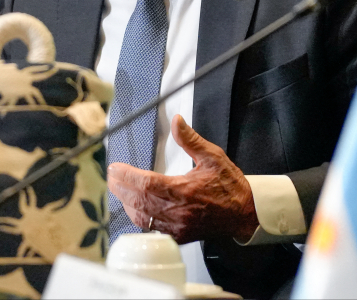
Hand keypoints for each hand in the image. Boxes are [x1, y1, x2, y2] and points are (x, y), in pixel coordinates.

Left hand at [107, 114, 258, 243]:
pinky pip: (153, 228)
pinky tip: (135, 209)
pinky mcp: (180, 235)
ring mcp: (178, 225)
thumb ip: (190, 140)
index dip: (127, 176)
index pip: (146, 183)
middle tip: (111, 177)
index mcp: (184, 190)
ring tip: (118, 190)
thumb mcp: (212, 156)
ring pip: (143, 216)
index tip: (115, 168)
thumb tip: (177, 122)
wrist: (245, 212)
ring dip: (127, 203)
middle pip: (139, 200)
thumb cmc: (230, 186)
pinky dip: (140, 218)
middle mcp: (178, 210)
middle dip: (121, 188)